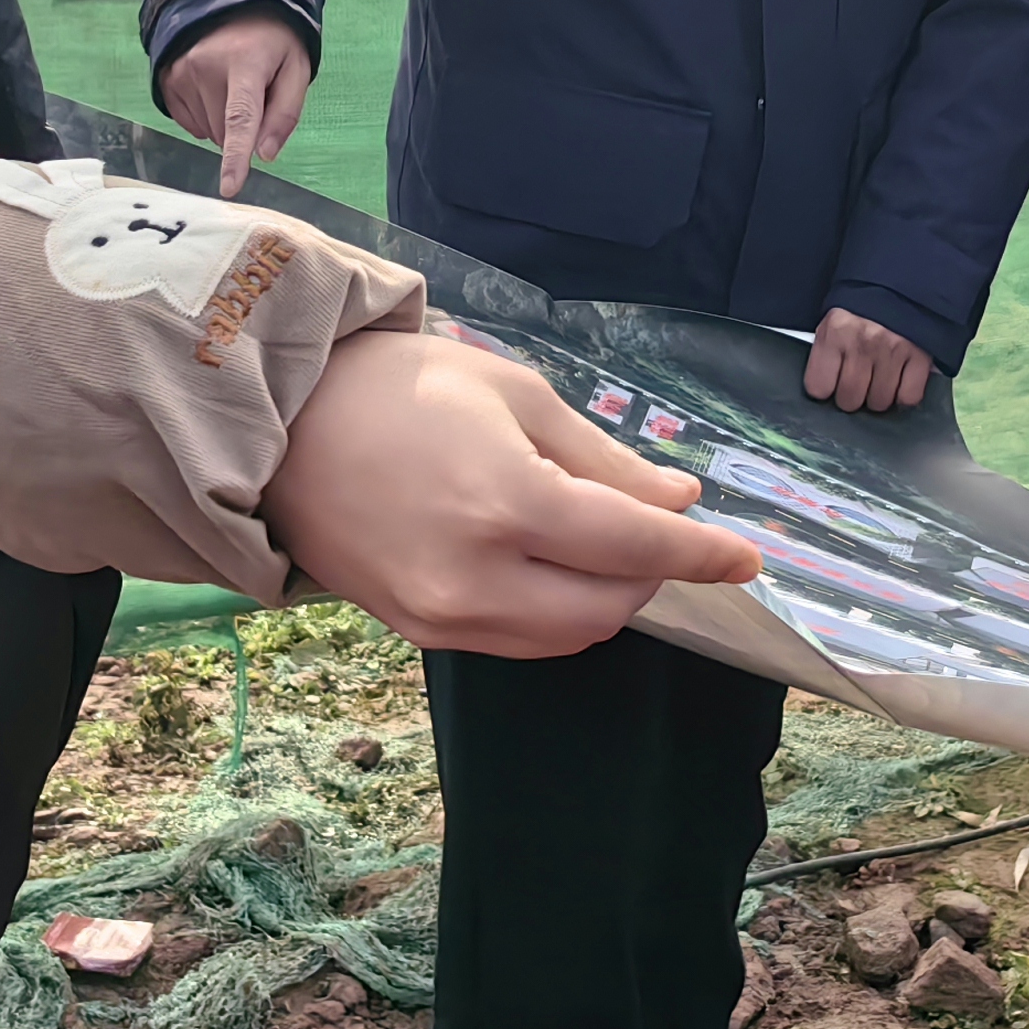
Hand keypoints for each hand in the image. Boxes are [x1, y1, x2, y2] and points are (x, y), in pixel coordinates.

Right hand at [157, 13, 315, 199]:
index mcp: (246, 63)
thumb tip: (265, 155)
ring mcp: (182, 71)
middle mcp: (207, 66)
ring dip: (225, 122)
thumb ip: (286, 113)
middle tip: (255, 92)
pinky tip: (214, 89)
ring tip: (234, 84)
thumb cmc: (273, 41)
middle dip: (246, 129)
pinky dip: (206, 117)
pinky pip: (190, 124)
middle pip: (226, 134)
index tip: (230, 188)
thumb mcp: (297, 69)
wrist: (234, 4)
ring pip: (208, 132)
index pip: (241, 118)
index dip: (235, 158)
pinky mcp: (167, 79)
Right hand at [262, 332, 760, 654]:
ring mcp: (443, 617)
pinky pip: (516, 642)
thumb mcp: (515, 394)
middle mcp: (477, 578)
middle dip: (650, 576)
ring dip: (605, 600)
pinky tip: (553, 565)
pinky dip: (554, 613)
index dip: (700, 555)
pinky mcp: (417, 634)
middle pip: (606, 610)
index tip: (748, 558)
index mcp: (507, 504)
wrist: (280, 423)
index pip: (634, 548)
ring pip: (564, 638)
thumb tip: (676, 501)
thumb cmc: (400, 386)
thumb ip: (603, 460)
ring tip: (607, 545)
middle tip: (661, 531)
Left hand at [804, 307, 935, 413]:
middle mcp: (863, 343)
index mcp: (835, 331)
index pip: (818, 387)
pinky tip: (900, 381)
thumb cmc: (864, 302)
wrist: (906, 272)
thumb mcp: (835, 318)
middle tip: (858, 380)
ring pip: (879, 402)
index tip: (831, 382)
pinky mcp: (920, 356)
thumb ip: (828, 350)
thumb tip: (826, 389)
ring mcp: (893, 350)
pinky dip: (904, 395)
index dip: (825, 388)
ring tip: (880, 377)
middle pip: (849, 400)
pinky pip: (908, 397)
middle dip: (852, 395)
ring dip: (878, 395)